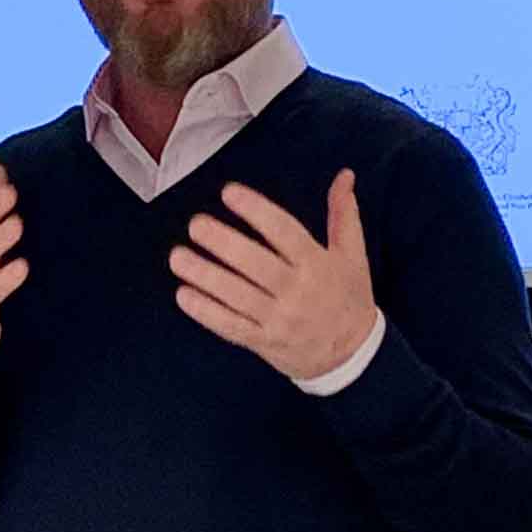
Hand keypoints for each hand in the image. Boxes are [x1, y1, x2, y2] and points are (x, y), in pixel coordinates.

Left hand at [168, 168, 377, 382]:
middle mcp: (297, 291)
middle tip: (195, 224)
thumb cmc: (349, 298)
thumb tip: (345, 174)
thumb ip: (343, 214)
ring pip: (238, 296)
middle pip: (256, 264)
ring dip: (205, 276)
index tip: (229, 192)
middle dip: (223, 243)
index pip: (285, 233)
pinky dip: (206, 312)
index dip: (257, 211)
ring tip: (177, 257)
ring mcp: (279, 319)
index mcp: (317, 264)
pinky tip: (183, 294)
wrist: (352, 356)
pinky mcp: (263, 342)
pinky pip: (231, 327)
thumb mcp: (353, 256)